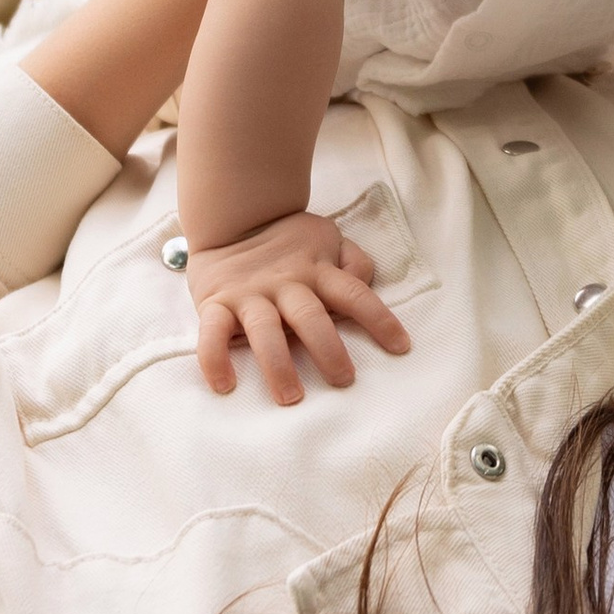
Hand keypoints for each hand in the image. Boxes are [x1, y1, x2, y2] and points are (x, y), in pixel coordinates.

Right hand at [185, 210, 411, 404]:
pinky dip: (214, 359)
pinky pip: (212, 334)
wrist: (231, 217)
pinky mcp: (216, 303)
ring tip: (291, 396)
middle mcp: (286, 283)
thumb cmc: (287, 239)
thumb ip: (351, 261)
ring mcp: (249, 295)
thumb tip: (365, 283)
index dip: (379, 319)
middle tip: (343, 381)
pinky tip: (224, 385)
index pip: (354, 294)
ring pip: (265, 330)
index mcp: (317, 269)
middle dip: (328, 350)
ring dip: (278, 365)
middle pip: (310, 317)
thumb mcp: (326, 239)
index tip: (400, 347)